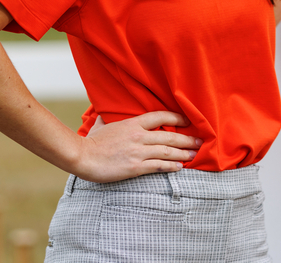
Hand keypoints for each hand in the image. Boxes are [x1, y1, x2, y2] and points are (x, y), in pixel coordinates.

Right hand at [72, 111, 200, 182]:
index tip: (188, 121)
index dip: (177, 118)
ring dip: (184, 153)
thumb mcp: (102, 125)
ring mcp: (138, 151)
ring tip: (195, 154)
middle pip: (169, 136)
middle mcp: (139, 136)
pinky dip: (172, 166)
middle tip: (199, 141)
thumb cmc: (91, 142)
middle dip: (187, 139)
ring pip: (167, 151)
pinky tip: (180, 167)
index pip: (161, 116)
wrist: (82, 157)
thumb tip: (103, 113)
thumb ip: (108, 119)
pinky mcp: (135, 166)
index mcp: (133, 124)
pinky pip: (159, 166)